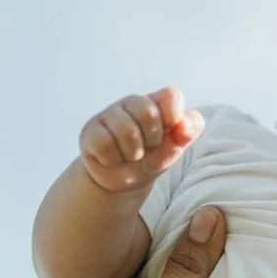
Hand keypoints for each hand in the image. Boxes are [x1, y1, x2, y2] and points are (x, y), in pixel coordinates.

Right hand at [79, 87, 204, 192]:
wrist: (122, 182)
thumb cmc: (152, 158)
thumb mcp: (174, 149)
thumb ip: (186, 134)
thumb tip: (184, 124)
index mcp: (157, 102)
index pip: (171, 95)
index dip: (174, 115)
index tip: (172, 131)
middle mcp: (132, 102)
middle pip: (148, 111)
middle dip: (152, 140)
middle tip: (148, 148)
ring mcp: (109, 114)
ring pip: (125, 130)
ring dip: (132, 153)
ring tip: (130, 156)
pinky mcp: (90, 130)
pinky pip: (104, 144)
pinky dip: (112, 159)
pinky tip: (112, 159)